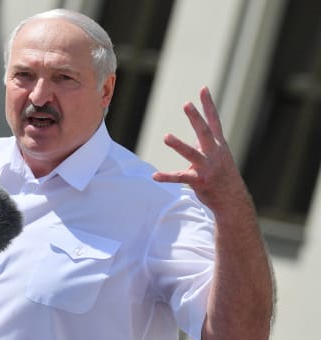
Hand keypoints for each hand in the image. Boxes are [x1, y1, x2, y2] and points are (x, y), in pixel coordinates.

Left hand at [152, 86, 247, 210]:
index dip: (208, 105)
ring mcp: (208, 168)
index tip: (203, 88)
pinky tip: (155, 175)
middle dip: (196, 119)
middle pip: (205, 133)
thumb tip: (195, 136)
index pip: (214, 121)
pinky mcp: (200, 182)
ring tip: (166, 136)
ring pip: (192, 155)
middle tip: (187, 104)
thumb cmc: (222, 175)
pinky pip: (181, 178)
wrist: (233, 201)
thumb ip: (205, 145)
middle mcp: (215, 154)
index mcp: (219, 146)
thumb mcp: (217, 156)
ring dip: (179, 145)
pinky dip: (167, 176)